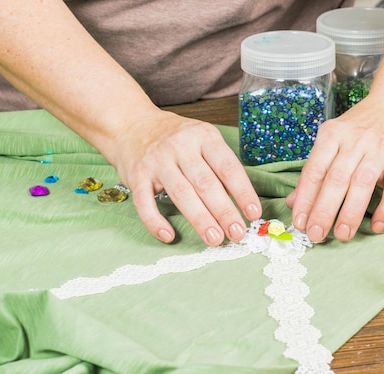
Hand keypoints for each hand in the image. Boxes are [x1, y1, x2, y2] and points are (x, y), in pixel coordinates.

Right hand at [112, 109, 261, 245]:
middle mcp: (180, 146)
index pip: (228, 168)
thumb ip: (219, 164)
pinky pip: (145, 203)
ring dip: (200, 219)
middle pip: (206, 184)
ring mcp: (157, 161)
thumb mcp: (201, 137)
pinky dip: (156, 221)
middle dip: (224, 212)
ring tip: (214, 239)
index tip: (253, 214)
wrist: (131, 124)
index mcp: (203, 136)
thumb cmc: (173, 137)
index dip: (243, 192)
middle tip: (237, 233)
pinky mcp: (136, 175)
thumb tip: (241, 201)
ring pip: (182, 194)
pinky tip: (168, 236)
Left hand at [286, 96, 383, 241]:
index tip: (299, 222)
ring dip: (350, 213)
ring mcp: (379, 151)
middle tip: (316, 234)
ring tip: (342, 234)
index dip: (305, 199)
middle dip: (324, 210)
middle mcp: (355, 142)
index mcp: (331, 136)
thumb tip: (293, 202)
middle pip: (335, 180)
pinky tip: (376, 225)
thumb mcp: (332, 140)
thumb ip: (314, 171)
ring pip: (361, 184)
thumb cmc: (361, 127)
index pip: (314, 171)